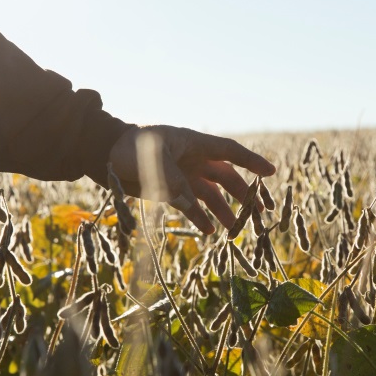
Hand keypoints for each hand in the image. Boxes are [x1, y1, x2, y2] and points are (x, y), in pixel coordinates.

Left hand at [107, 125, 275, 233]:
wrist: (105, 153)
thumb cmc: (130, 147)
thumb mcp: (152, 158)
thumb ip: (174, 179)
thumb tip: (191, 204)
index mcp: (194, 144)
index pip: (230, 152)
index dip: (252, 162)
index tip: (271, 173)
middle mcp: (194, 160)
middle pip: (227, 177)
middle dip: (244, 195)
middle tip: (258, 213)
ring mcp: (184, 175)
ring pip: (212, 195)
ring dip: (224, 211)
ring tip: (234, 231)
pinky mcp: (171, 190)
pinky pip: (191, 206)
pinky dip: (200, 218)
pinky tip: (208, 231)